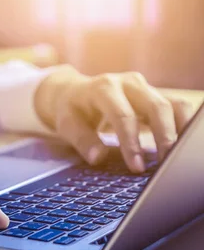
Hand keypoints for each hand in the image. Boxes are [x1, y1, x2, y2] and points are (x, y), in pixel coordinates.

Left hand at [35, 65, 193, 171]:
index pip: (123, 115)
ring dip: (179, 130)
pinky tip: (182, 145)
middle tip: (164, 165)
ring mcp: (145, 87)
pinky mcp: (155, 94)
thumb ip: (81, 139)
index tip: (136, 167)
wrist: (74, 91)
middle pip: (156, 106)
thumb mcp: (66, 124)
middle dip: (163, 136)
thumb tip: (97, 157)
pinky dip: (183, 124)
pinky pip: (178, 106)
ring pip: (173, 104)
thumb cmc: (71, 110)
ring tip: (178, 156)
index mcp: (104, 88)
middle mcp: (128, 83)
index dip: (131, 143)